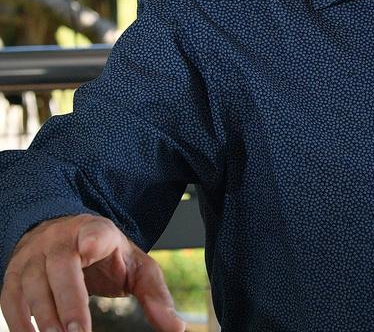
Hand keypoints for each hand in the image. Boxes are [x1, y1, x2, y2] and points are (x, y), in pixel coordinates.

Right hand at [0, 214, 184, 331]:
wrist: (67, 238)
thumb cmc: (107, 256)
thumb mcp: (136, 268)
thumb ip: (155, 295)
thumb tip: (176, 328)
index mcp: (96, 231)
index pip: (94, 232)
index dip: (91, 239)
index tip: (88, 248)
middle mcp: (60, 239)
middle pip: (61, 266)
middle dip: (68, 301)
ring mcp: (32, 256)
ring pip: (31, 284)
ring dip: (42, 317)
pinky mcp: (13, 274)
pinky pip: (10, 299)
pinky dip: (19, 321)